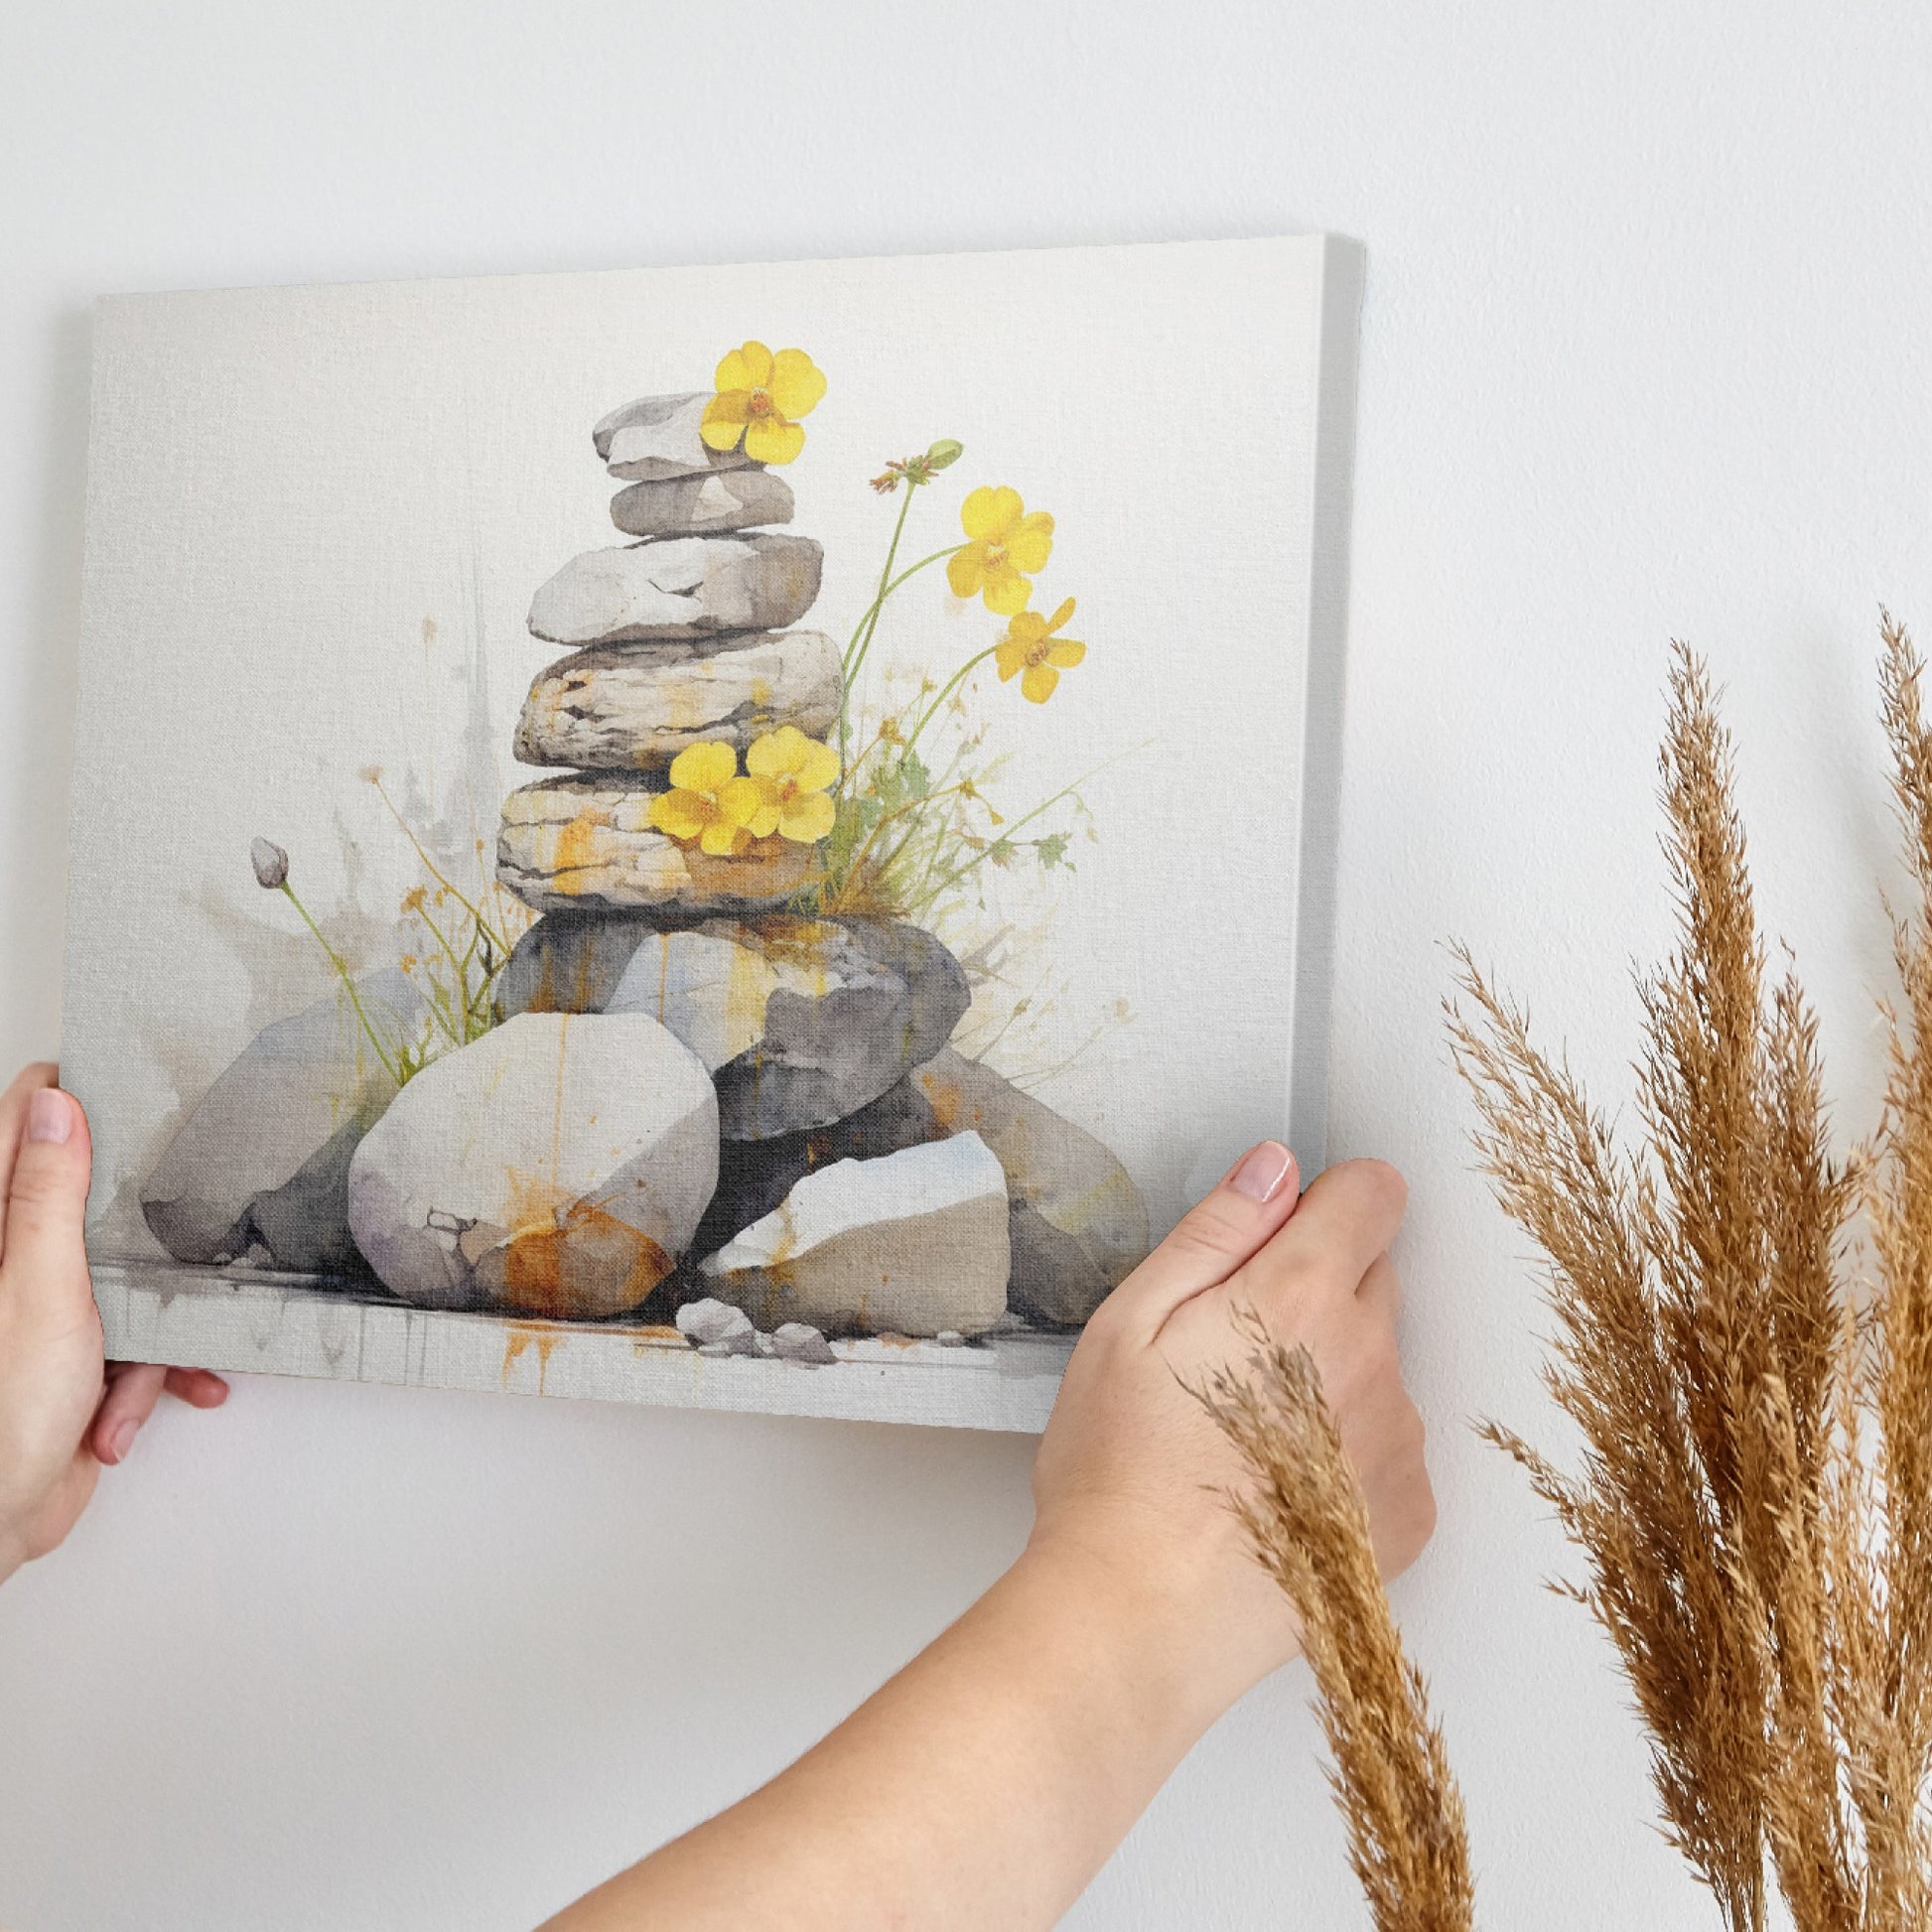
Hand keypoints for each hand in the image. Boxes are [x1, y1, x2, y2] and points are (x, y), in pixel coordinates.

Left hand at [0, 1063, 227, 1582]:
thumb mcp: (40, 1289)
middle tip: (162, 1241)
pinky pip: (133, 1340)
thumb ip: (47, 1195)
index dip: (72, 1101)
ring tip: (134, 1371)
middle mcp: (14, 1261)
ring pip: (125, 1276)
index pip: (22, 1123)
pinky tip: (135, 1408)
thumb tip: (55, 1106)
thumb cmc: (1, 1416)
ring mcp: (44, 1309)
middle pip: (89, 1200)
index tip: (126, 1097)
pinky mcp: (74, 1355)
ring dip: (149, 1329)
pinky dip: (146, 1375)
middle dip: (140, 1236)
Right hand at [545, 1144, 1435, 1931]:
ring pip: (1381, 1365)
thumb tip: (1275, 1169)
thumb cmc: (1121, 1473)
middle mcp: (1371, 1359)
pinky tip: (1279, 1487)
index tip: (1285, 1234)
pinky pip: (1391, 1447)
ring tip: (1246, 1434)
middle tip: (1233, 1350)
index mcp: (1301, 1296)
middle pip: (1376, 1278)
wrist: (1144, 1617)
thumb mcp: (1130, 1323)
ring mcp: (1397, 1440)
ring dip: (1333, 1376)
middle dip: (1318, 1291)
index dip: (1328, 1201)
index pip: (1373, 1194)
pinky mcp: (1407, 1513)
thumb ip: (1214, 1232)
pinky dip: (1349, 1454)